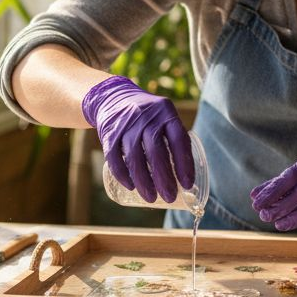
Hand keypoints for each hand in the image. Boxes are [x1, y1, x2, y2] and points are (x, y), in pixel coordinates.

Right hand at [81, 75, 194, 203]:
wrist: (114, 97)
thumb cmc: (148, 116)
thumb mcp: (164, 117)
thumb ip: (176, 139)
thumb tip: (188, 177)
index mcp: (166, 113)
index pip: (179, 140)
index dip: (184, 164)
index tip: (187, 185)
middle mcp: (147, 117)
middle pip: (156, 151)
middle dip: (164, 178)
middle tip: (169, 197)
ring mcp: (126, 124)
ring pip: (135, 157)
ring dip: (143, 181)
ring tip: (151, 198)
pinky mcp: (109, 132)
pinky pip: (114, 157)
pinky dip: (122, 174)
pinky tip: (130, 187)